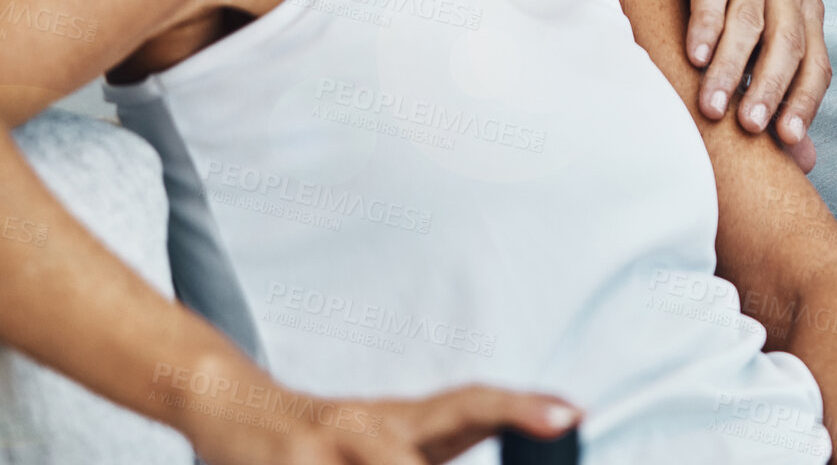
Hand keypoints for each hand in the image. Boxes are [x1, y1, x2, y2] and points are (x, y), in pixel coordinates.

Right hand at [183, 381, 581, 463]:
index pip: (473, 405)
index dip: (521, 410)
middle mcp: (370, 426)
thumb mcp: (393, 438)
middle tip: (533, 434)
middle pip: (419, 462)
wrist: (235, 406)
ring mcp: (323, 446)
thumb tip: (531, 426)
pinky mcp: (285, 464)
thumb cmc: (331, 439)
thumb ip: (446, 443)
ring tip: (372, 462)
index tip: (572, 414)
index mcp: (406, 420)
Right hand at [650, 0, 828, 171]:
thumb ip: (770, 101)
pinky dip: (706, 24)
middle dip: (769, 88)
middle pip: (788, 42)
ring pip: (750, 19)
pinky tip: (694, 56)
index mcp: (804, 10)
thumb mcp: (744, 58)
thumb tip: (804, 161)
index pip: (817, 63)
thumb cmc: (709, 15)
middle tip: (748, 127)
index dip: (803, 102)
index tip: (787, 140)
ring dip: (731, 66)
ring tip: (712, 105)